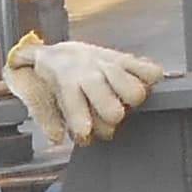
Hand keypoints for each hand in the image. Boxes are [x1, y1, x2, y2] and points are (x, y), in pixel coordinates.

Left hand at [3, 35, 167, 147]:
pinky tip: (137, 83)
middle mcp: (90, 74)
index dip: (83, 129)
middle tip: (105, 117)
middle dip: (110, 121)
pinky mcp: (126, 59)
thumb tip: (56, 137)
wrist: (59, 54)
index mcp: (67, 84)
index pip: (78, 111)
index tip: (84, 135)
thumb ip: (48, 120)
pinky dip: (150, 80)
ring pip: (135, 93)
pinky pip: (151, 72)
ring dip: (130, 102)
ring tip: (122, 99)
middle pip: (113, 111)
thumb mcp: (41, 98)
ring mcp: (109, 65)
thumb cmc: (55, 82)